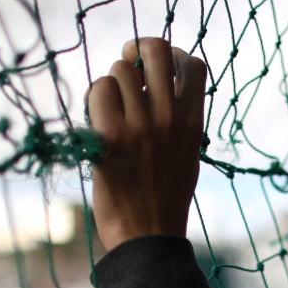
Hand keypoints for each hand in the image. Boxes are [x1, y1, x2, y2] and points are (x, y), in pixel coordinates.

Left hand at [85, 38, 206, 250]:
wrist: (147, 237)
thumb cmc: (163, 200)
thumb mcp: (187, 156)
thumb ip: (180, 121)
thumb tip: (156, 86)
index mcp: (194, 124)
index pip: (194, 65)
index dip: (174, 55)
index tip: (156, 68)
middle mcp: (170, 118)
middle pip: (155, 50)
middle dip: (137, 49)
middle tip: (127, 62)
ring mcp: (142, 126)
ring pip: (119, 71)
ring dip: (110, 84)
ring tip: (109, 110)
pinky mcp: (112, 137)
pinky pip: (98, 91)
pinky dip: (93, 100)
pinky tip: (96, 120)